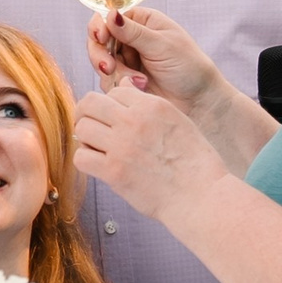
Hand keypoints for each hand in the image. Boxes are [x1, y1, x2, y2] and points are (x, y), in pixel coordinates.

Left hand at [72, 76, 232, 225]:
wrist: (200, 195)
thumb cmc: (193, 161)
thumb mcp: (177, 120)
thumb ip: (148, 105)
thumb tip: (124, 87)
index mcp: (151, 105)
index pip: (114, 91)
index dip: (111, 105)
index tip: (114, 120)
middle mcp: (133, 120)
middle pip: (90, 103)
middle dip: (87, 114)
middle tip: (93, 129)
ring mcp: (122, 145)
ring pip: (81, 129)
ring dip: (86, 139)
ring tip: (98, 149)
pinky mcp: (114, 171)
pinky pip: (81, 157)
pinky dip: (86, 161)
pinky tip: (99, 165)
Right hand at [85, 4, 223, 109]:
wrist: (198, 101)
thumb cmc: (189, 67)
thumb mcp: (162, 45)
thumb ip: (133, 32)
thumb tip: (110, 14)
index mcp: (142, 22)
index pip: (109, 18)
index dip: (100, 27)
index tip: (100, 37)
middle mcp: (131, 39)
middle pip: (99, 41)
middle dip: (100, 54)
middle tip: (108, 67)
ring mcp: (127, 60)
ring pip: (101, 62)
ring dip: (114, 72)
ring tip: (136, 81)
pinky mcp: (124, 81)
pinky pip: (108, 81)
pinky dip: (119, 84)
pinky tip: (139, 87)